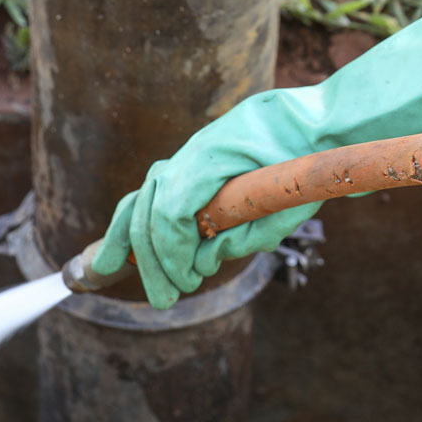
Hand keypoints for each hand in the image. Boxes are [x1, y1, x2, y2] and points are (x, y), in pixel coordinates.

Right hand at [90, 89, 319, 307]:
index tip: (188, 282)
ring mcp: (185, 156)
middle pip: (151, 213)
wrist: (307, 121)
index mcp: (213, 158)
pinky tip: (115, 253)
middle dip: (154, 262)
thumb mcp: (289, 202)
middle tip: (166, 300)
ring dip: (134, 245)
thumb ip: (249, 234)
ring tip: (123, 276)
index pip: (171, 215)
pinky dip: (131, 223)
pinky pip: (149, 196)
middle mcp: (190, 153)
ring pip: (142, 203)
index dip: (173, 255)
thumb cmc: (303, 162)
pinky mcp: (187, 164)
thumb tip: (204, 261)